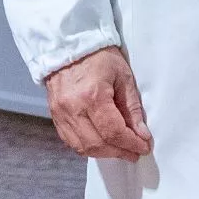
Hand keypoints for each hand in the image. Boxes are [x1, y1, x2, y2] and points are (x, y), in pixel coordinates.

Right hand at [44, 45, 152, 160]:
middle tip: (135, 151)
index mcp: (92, 95)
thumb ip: (132, 108)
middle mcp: (73, 108)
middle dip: (120, 151)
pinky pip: (70, 141)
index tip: (144, 146)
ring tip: (119, 149)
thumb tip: (141, 134)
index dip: (132, 144)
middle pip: (98, 144)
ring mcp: (61, 113)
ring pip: (83, 147)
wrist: (69, 45)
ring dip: (104, 153)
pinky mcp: (55, 115)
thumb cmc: (97, 56)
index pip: (114, 132)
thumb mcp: (123, 77)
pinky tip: (100, 143)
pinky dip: (87, 147)